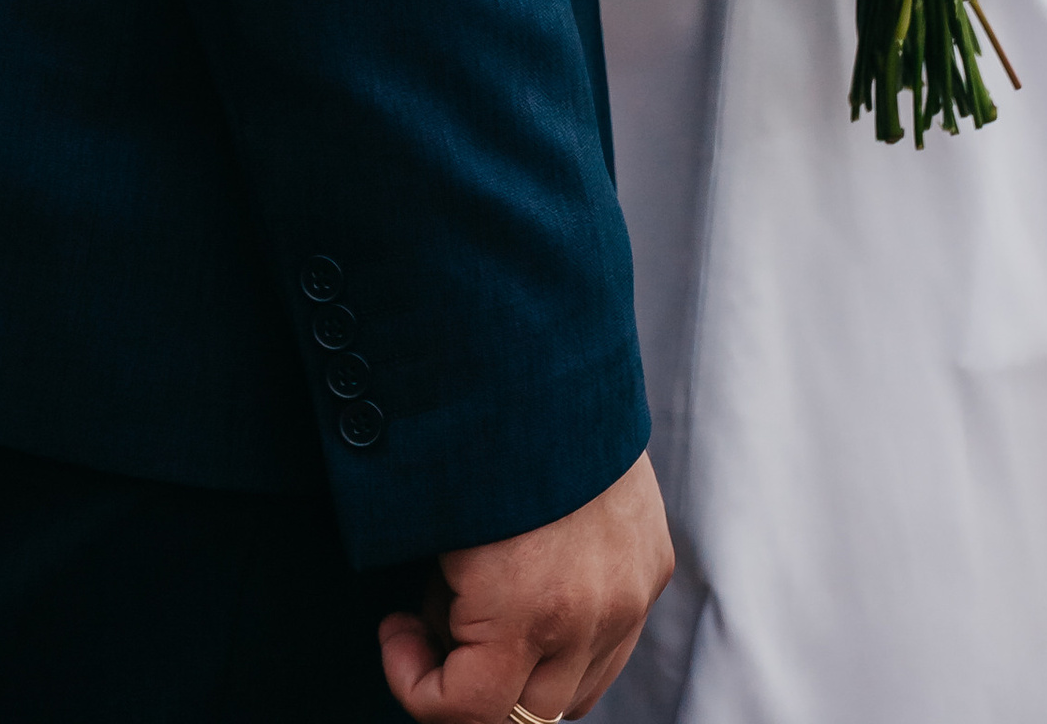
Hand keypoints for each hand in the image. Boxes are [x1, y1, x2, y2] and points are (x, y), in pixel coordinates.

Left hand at [379, 447, 671, 720]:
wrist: (549, 359)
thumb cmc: (473, 434)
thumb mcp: (436, 528)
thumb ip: (445, 604)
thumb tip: (443, 638)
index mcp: (527, 611)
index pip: (469, 713)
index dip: (415, 688)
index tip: (395, 633)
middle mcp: (590, 617)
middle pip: (523, 716)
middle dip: (470, 681)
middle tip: (438, 621)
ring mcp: (629, 596)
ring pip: (573, 695)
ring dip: (525, 673)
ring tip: (490, 602)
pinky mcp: (652, 570)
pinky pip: (609, 650)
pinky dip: (569, 643)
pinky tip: (534, 585)